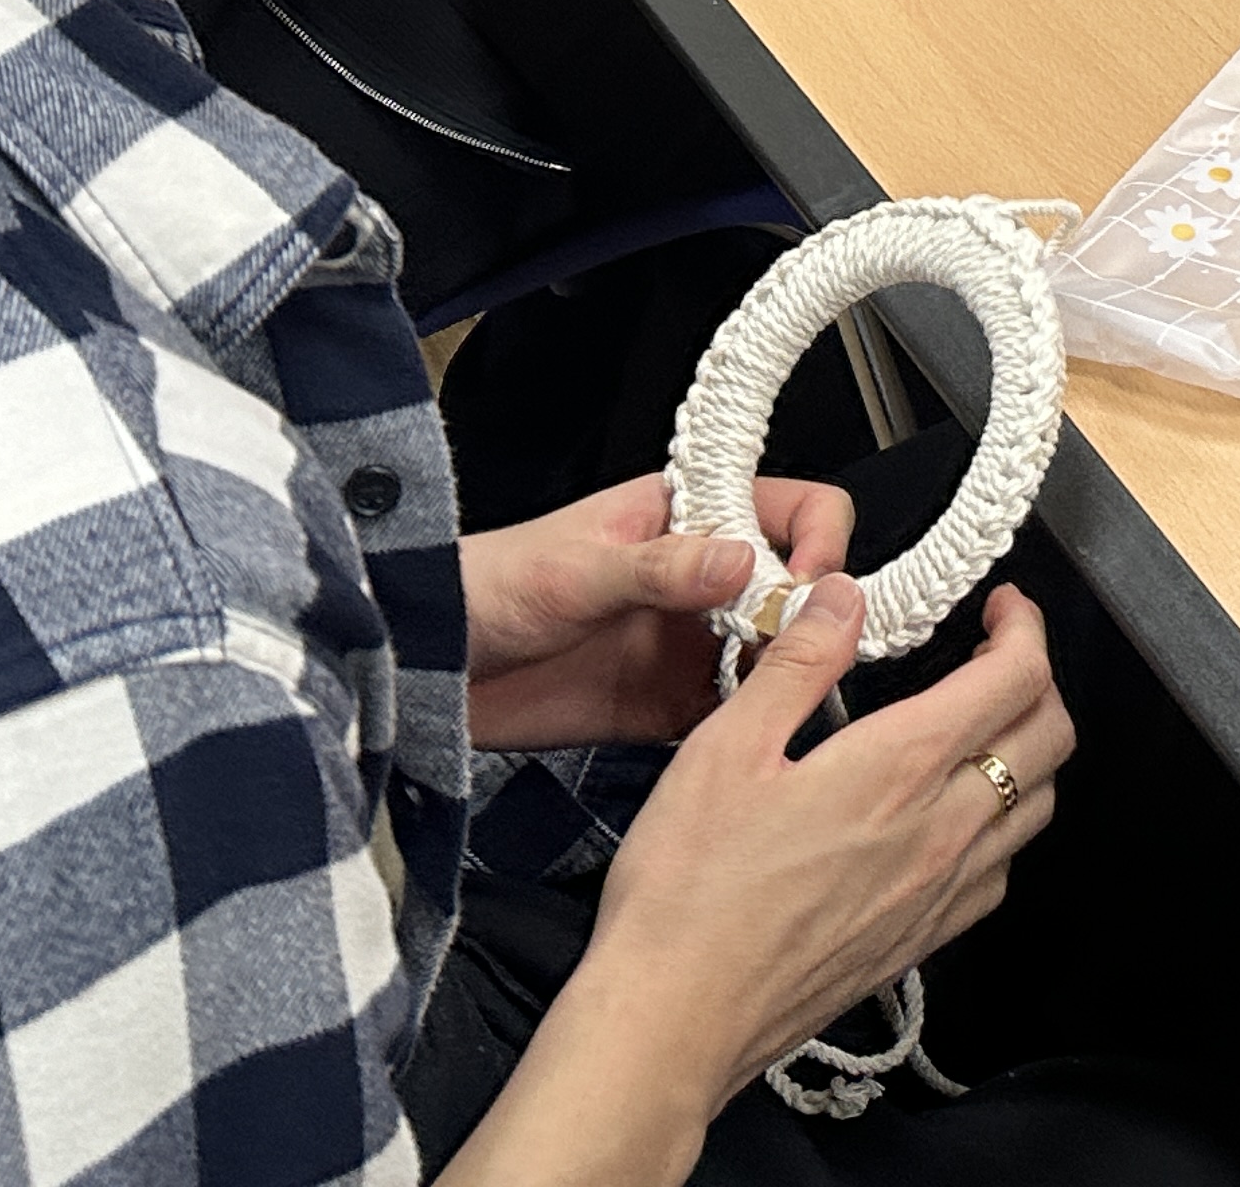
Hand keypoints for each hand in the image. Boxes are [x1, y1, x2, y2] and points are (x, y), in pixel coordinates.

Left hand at [463, 472, 857, 751]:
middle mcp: (703, 578)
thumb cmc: (486, 588)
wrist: (424, 669)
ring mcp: (692, 641)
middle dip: (811, 617)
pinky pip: (736, 710)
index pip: (794, 511)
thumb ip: (659, 566)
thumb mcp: (574, 570)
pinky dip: (750, 720)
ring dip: (787, 671)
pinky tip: (739, 727)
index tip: (804, 586)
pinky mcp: (672, 701)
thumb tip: (743, 561)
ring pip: (777, 651)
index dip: (816, 543)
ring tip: (769, 693)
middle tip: (795, 650)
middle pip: (800, 587)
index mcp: (689, 517)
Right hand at [559, 577, 1068, 1122]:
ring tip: (986, 728)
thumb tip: (843, 596)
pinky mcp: (924, 941)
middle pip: (1050, 737)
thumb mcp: (726, 749)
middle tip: (996, 657)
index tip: (1002, 607)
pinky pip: (1003, 870)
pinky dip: (1003, 826)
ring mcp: (942, 892)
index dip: (1024, 626)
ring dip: (1029, 752)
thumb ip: (798, 664)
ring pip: (1036, 805)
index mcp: (903, 766)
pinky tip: (957, 817)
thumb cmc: (688, 889)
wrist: (675, 1020)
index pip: (1015, 677)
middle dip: (1039, 679)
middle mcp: (943, 828)